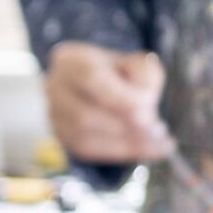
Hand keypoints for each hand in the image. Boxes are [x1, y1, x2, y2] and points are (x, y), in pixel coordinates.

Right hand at [44, 43, 170, 163]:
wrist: (104, 85)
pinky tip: (149, 149)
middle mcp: (55, 87)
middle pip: (84, 114)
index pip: (91, 79)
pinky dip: (122, 152)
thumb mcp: (138, 64)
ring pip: (86, 136)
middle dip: (125, 125)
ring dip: (126, 142)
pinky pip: (90, 150)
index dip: (120, 98)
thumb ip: (144, 77)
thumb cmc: (121, 72)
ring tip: (158, 140)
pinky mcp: (63, 137)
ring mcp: (54, 114)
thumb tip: (144, 109)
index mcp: (71, 60)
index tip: (148, 109)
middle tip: (157, 129)